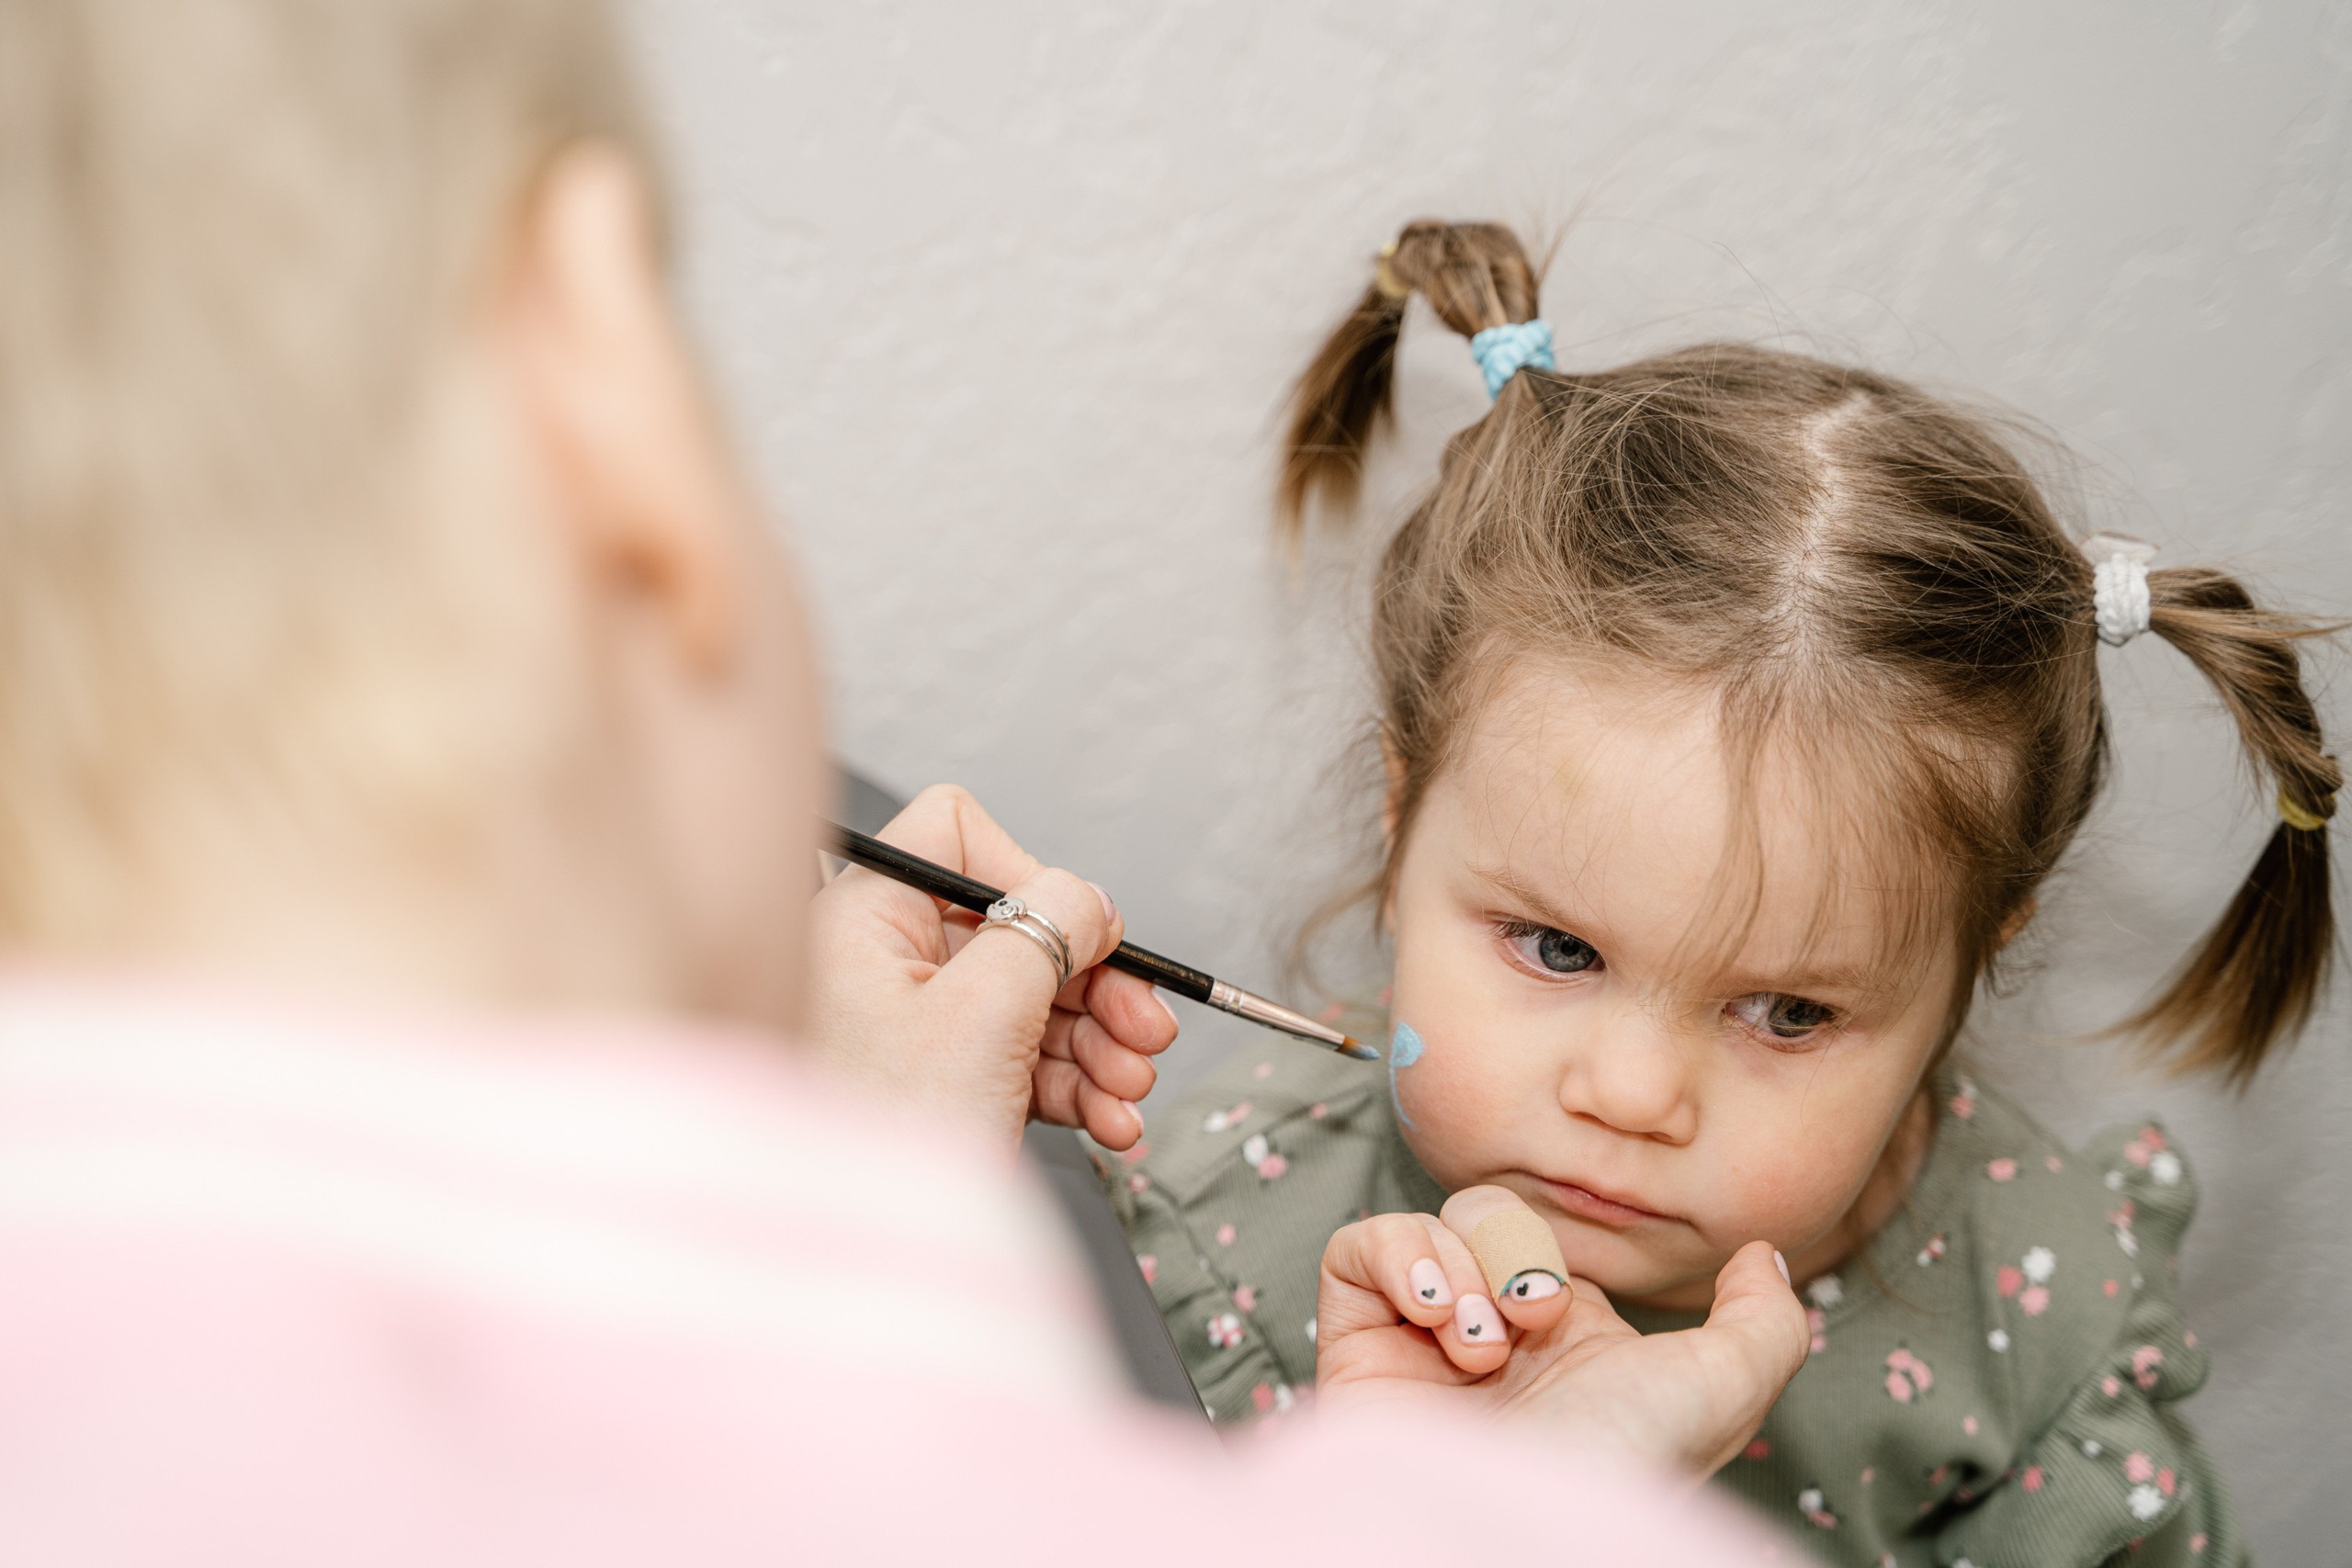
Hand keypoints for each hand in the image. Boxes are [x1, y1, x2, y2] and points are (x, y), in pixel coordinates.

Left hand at [805, 785, 1178, 1155]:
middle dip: (1095, 983)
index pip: (958, 835)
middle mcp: (885, 966)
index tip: (1083, 935)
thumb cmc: (881, 1140)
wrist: (850, 1277)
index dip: (1032, 876)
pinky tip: (1113, 1124)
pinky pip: (1027, 1063)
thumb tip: (1087, 896)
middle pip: (1018, 930)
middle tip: (1146, 1029)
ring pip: (1035, 1002)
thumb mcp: (979, 1016)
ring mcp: (916, 1032)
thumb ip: (1044, 933)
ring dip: (1101, 1045)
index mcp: (867, 920)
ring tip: (1133, 1092)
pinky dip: (1079, 1088)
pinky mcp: (944, 1089)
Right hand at [1315, 1186, 1808, 1474]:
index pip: (1547, 1241)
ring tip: (1477, 1345)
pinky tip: (1432, 1311)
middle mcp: (1487, 1339)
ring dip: (1460, 1265)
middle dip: (1511, 1249)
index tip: (1567, 1306)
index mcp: (1565, 1344)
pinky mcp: (1352, 1352)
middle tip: (1526, 1320)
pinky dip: (1395, 1256)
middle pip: (1485, 1217)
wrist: (1514, 1530)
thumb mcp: (1725, 1388)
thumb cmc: (1619, 1464)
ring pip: (1425, 1229)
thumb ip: (1761, 1320)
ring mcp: (1415, 1346)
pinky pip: (1355, 1250)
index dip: (1553, 1248)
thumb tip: (1760, 1254)